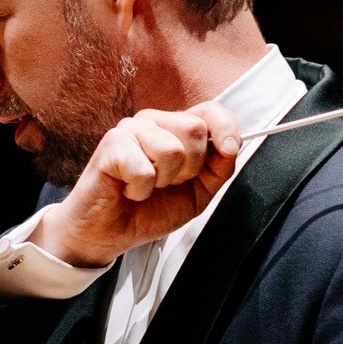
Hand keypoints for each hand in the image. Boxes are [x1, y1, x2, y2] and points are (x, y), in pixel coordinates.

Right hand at [34, 101, 242, 267]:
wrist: (110, 232)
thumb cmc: (149, 210)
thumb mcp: (198, 194)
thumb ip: (218, 169)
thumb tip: (232, 147)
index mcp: (177, 130)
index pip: (209, 111)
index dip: (225, 128)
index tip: (230, 149)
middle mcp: (154, 122)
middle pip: (194, 128)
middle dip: (190, 168)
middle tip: (167, 184)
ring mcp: (131, 130)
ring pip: (171, 149)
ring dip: (163, 181)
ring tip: (146, 187)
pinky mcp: (112, 145)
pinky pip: (144, 170)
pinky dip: (140, 190)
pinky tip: (129, 189)